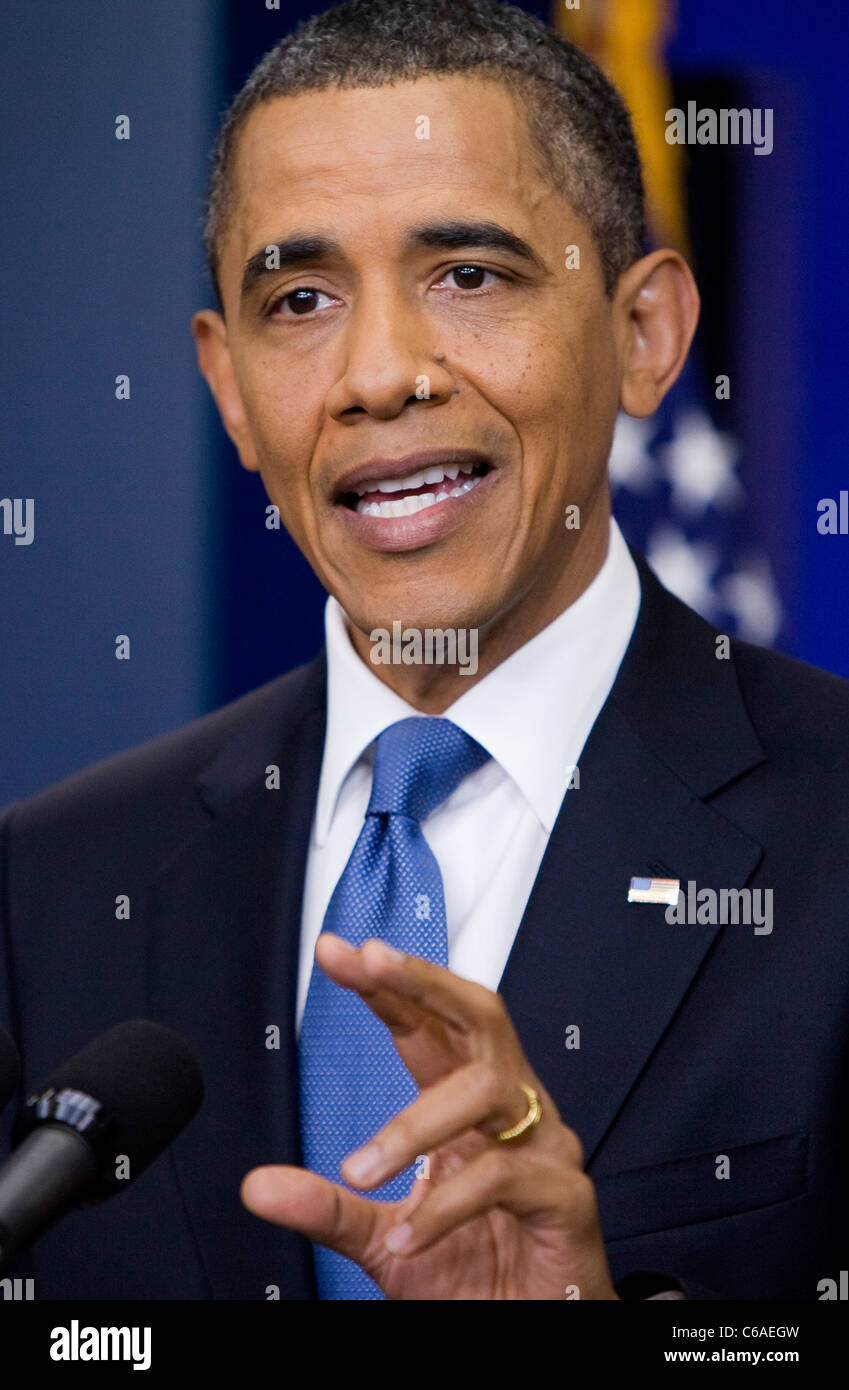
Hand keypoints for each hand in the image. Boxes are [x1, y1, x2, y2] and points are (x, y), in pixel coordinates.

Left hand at [241, 935, 618, 1299]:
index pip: (429, 1026)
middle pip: (479, 1016)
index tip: (337, 952)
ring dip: (415, 1123)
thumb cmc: (470, 1277)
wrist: (526, 1335)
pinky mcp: (567, 1198)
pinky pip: (504, 1179)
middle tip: (370, 962)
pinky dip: (445, 1208)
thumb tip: (258, 1186)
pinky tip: (406, 1237)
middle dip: (423, 981)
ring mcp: (544, 1148)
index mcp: (467, 1108)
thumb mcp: (380, 1237)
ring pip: (488, 1089)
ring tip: (360, 1168)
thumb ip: (327, 1205)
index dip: (388, 985)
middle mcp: (510, 1113)